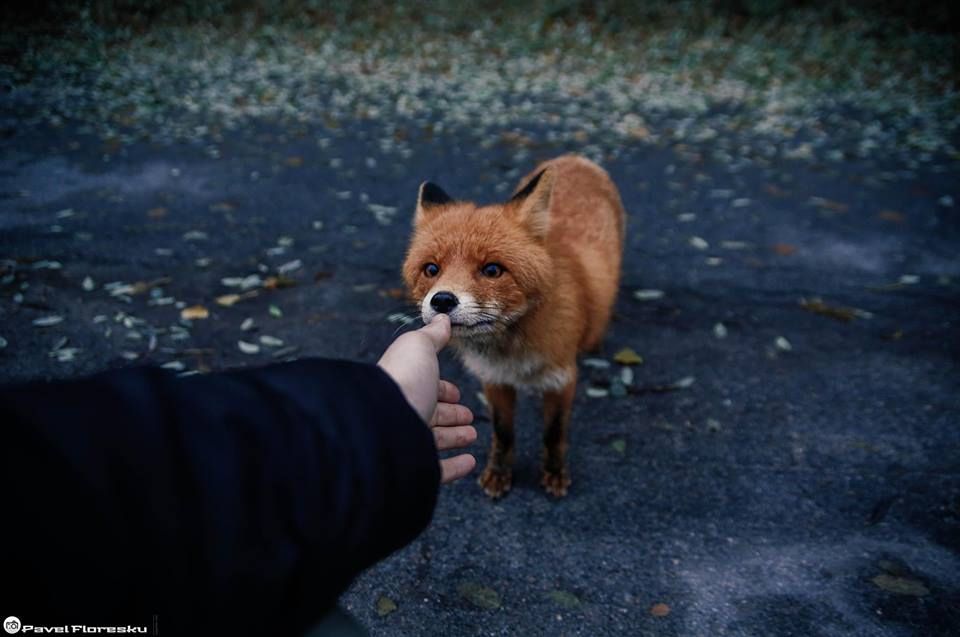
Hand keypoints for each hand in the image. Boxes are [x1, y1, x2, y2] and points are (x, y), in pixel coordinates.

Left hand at [377, 314, 476, 482]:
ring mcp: (406, 443)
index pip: (424, 387)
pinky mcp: (414, 468)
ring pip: (435, 442)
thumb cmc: (402, 381)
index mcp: (403, 386)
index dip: (442, 389)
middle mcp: (401, 414)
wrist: (381, 422)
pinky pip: (437, 471)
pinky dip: (456, 467)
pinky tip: (470, 462)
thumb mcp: (419, 347)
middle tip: (469, 417)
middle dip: (451, 414)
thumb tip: (442, 315)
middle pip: (430, 415)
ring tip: (472, 436)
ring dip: (456, 437)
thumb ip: (432, 334)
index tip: (457, 393)